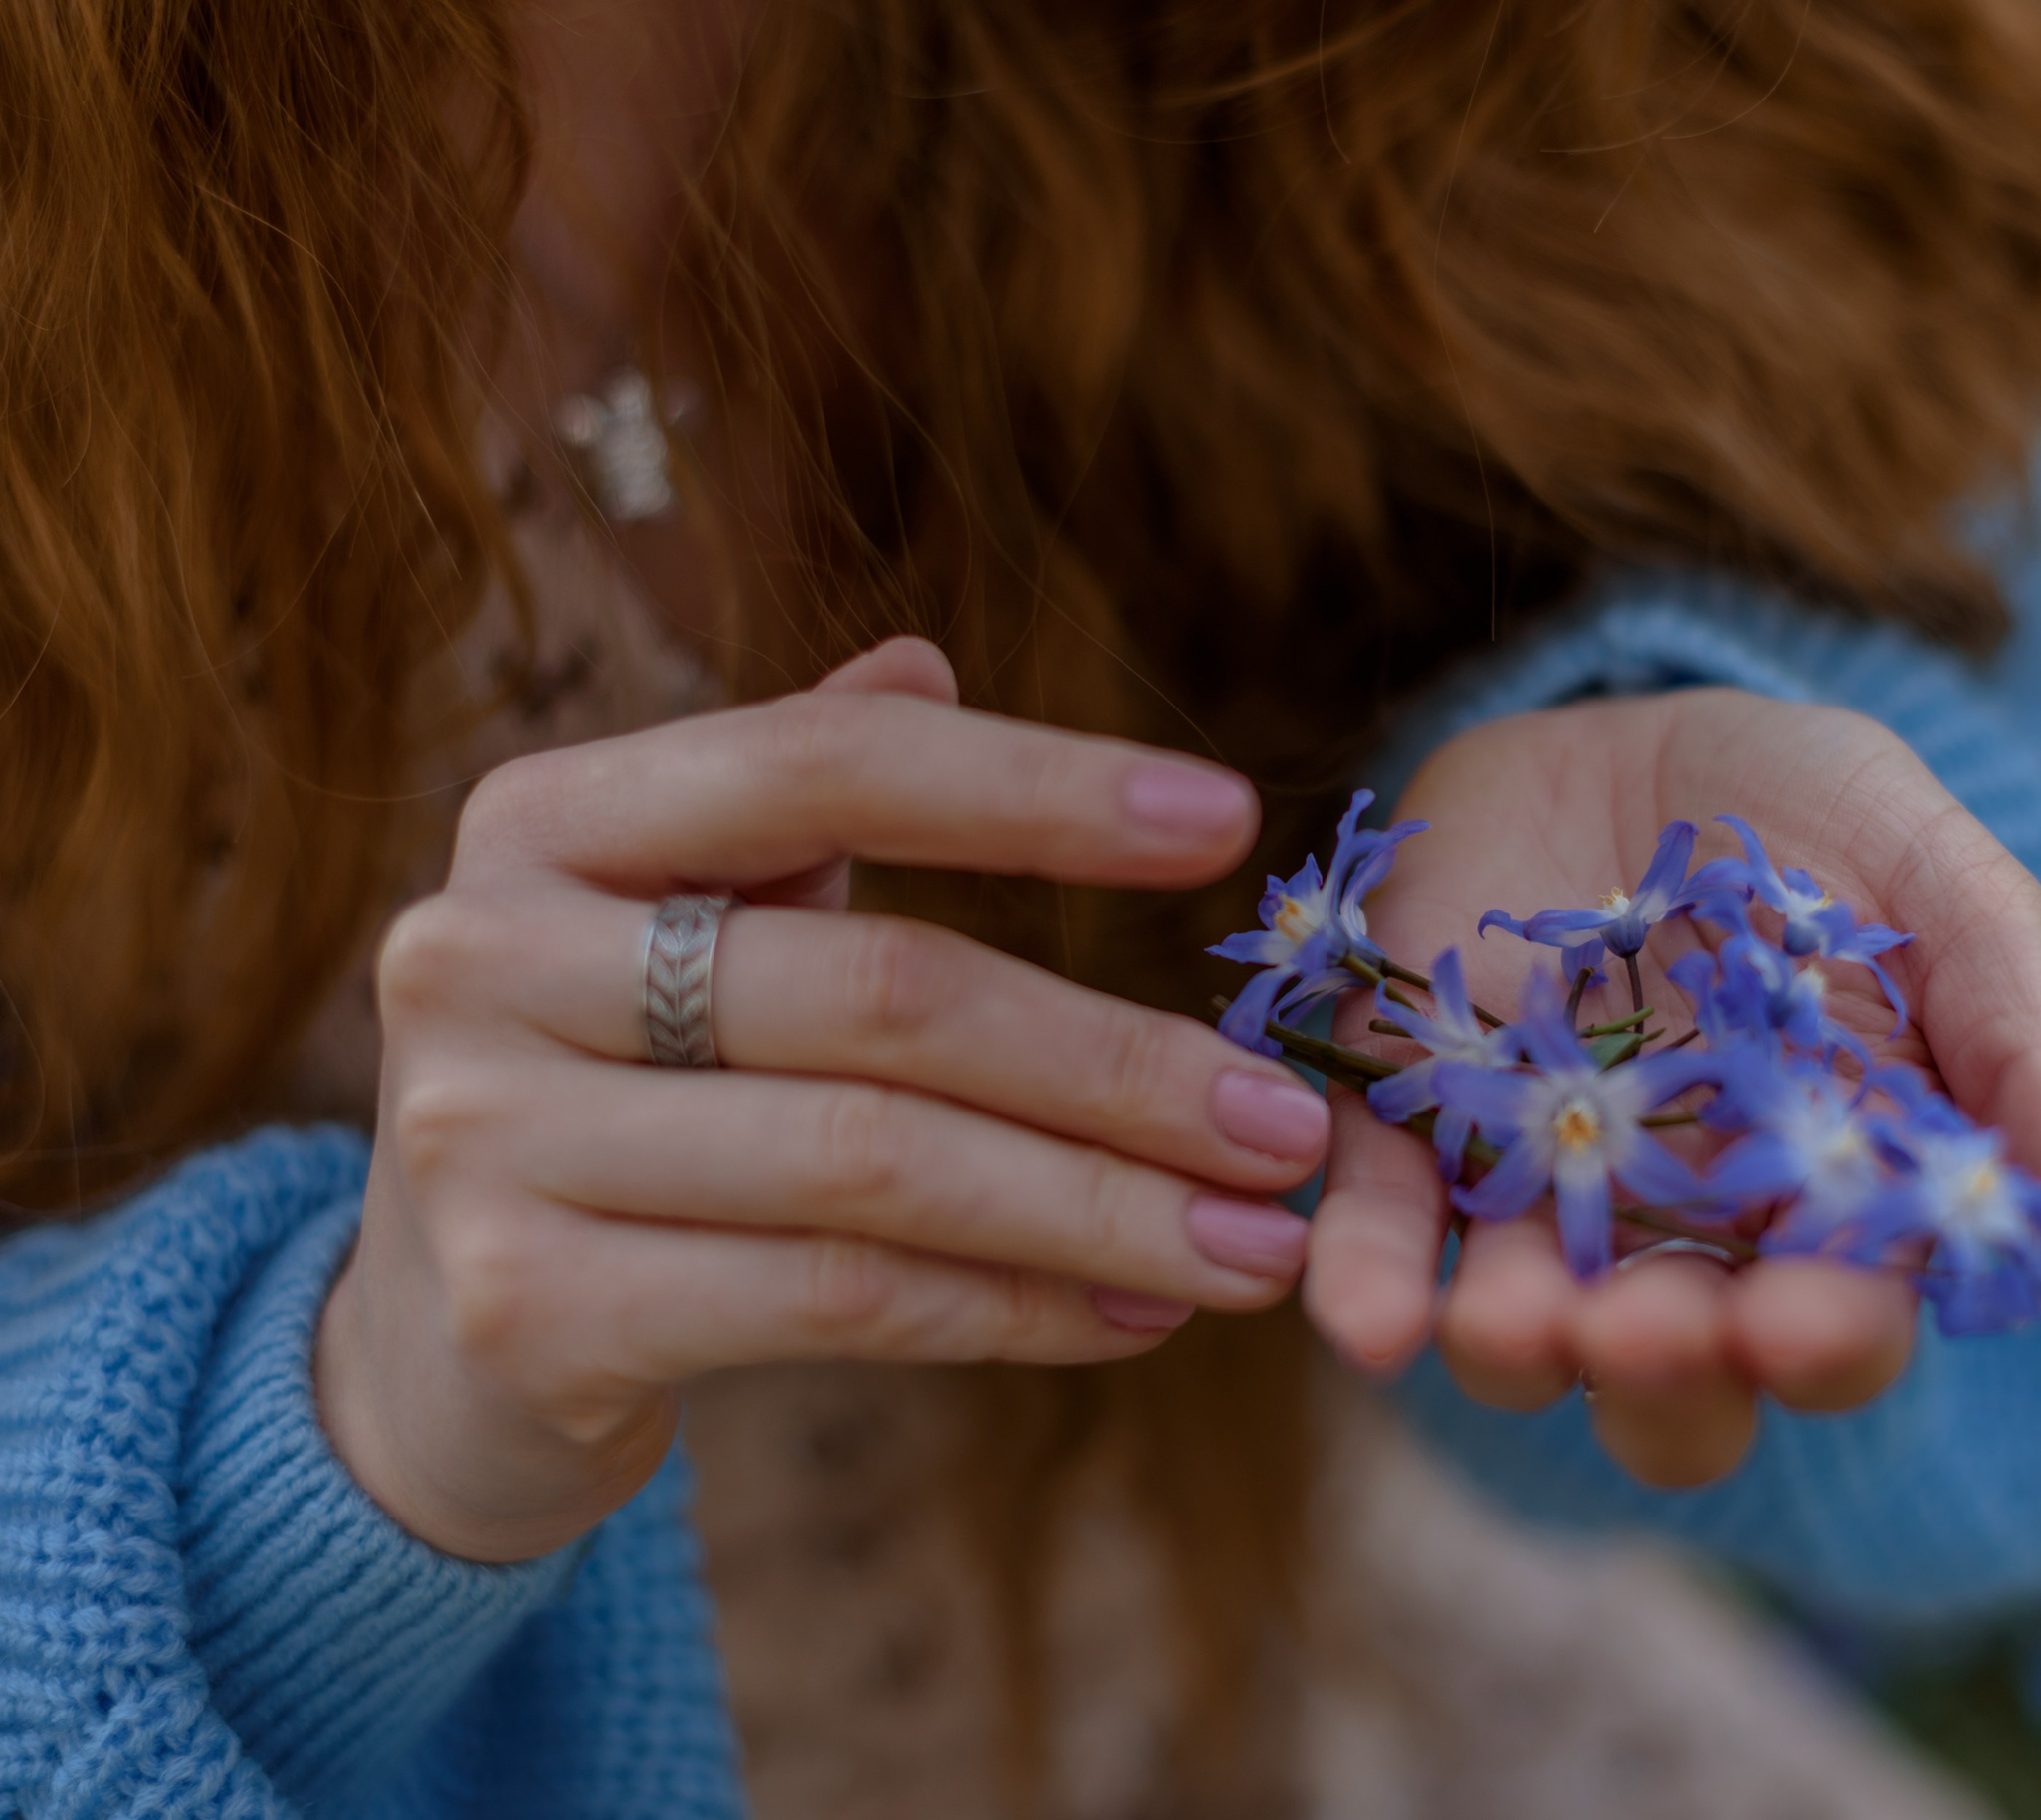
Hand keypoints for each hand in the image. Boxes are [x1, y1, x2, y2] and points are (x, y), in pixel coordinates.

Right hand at [318, 639, 1332, 1562]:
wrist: (440, 1338)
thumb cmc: (610, 1088)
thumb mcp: (670, 920)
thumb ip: (788, 802)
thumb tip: (929, 656)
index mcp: (543, 820)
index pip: (825, 762)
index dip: (1036, 785)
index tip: (1228, 821)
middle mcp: (487, 955)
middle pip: (884, 994)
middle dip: (1119, 1066)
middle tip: (1289, 1124)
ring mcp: (488, 1140)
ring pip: (879, 1166)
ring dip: (1103, 1210)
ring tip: (1259, 1243)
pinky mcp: (530, 1312)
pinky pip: (837, 1301)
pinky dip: (1013, 1311)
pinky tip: (1135, 1316)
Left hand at [1302, 688, 2040, 1487]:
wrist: (1632, 727)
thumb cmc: (1816, 824)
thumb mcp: (1942, 890)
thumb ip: (2020, 1048)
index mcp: (1828, 1206)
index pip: (1839, 1322)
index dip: (1821, 1343)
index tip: (1793, 1325)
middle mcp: (1681, 1237)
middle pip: (1679, 1377)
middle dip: (1663, 1376)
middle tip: (1640, 1327)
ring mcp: (1535, 1193)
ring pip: (1522, 1337)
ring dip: (1512, 1351)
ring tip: (1500, 1322)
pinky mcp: (1408, 1128)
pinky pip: (1379, 1228)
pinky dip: (1367, 1279)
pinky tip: (1365, 1316)